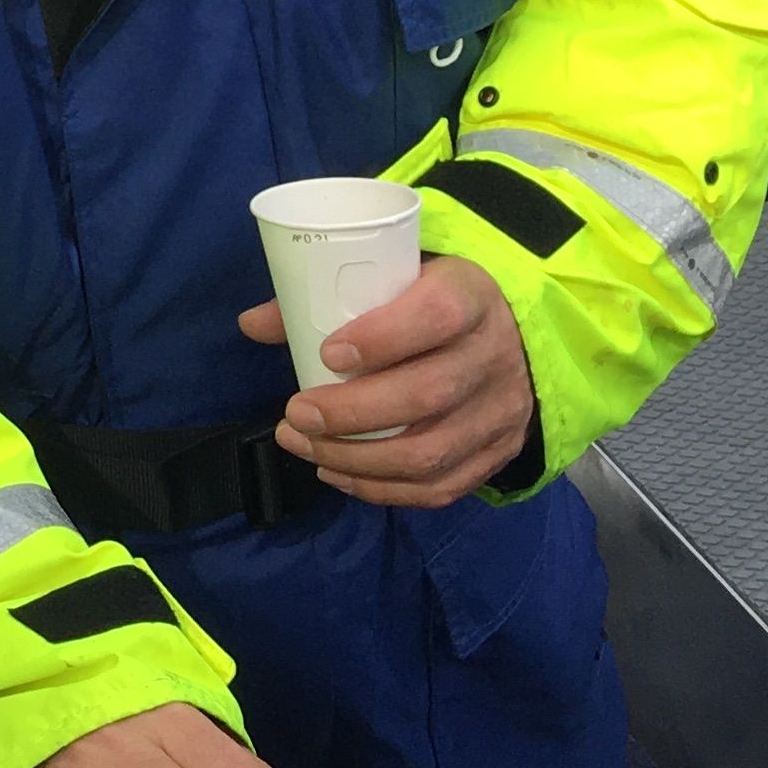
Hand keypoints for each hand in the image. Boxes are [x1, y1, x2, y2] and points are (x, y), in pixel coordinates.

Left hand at [242, 251, 534, 509]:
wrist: (514, 339)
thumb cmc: (433, 301)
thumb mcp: (395, 278)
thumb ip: (327, 296)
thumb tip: (253, 324)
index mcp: (470, 296)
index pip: (437, 315)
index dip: (381, 338)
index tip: (328, 354)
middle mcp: (494, 355)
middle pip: (427, 395)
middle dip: (352, 413)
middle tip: (296, 414)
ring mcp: (501, 412)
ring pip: (430, 452)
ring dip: (356, 460)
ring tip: (303, 446)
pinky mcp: (498, 454)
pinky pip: (440, 487)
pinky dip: (382, 489)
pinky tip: (337, 474)